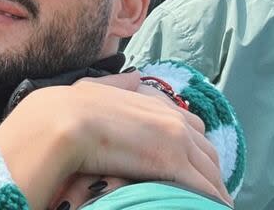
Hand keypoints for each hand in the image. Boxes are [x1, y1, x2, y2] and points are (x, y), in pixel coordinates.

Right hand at [0, 72, 231, 209]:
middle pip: (208, 152)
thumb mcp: (93, 89)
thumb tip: (136, 76)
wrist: (60, 122)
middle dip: (210, 174)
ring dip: (212, 191)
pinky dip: (209, 201)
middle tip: (208, 195)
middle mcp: (171, 118)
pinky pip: (203, 189)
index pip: (191, 126)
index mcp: (152, 103)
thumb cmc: (66, 109)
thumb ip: (118, 86)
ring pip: (211, 173)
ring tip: (212, 208)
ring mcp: (176, 140)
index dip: (194, 148)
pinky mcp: (173, 163)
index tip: (192, 167)